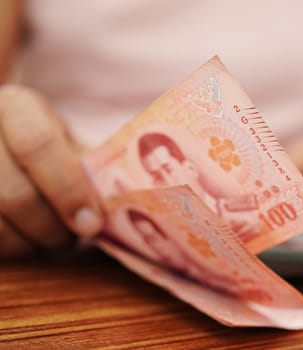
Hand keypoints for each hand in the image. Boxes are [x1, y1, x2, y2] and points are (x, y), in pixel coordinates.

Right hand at [0, 85, 102, 257]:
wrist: (4, 148)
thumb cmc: (52, 155)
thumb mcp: (72, 147)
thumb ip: (94, 168)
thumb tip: (131, 201)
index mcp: (14, 106)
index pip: (36, 144)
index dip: (67, 190)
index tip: (92, 225)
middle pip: (11, 195)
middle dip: (50, 229)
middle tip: (74, 240)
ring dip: (29, 245)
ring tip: (53, 240)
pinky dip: (10, 250)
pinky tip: (26, 242)